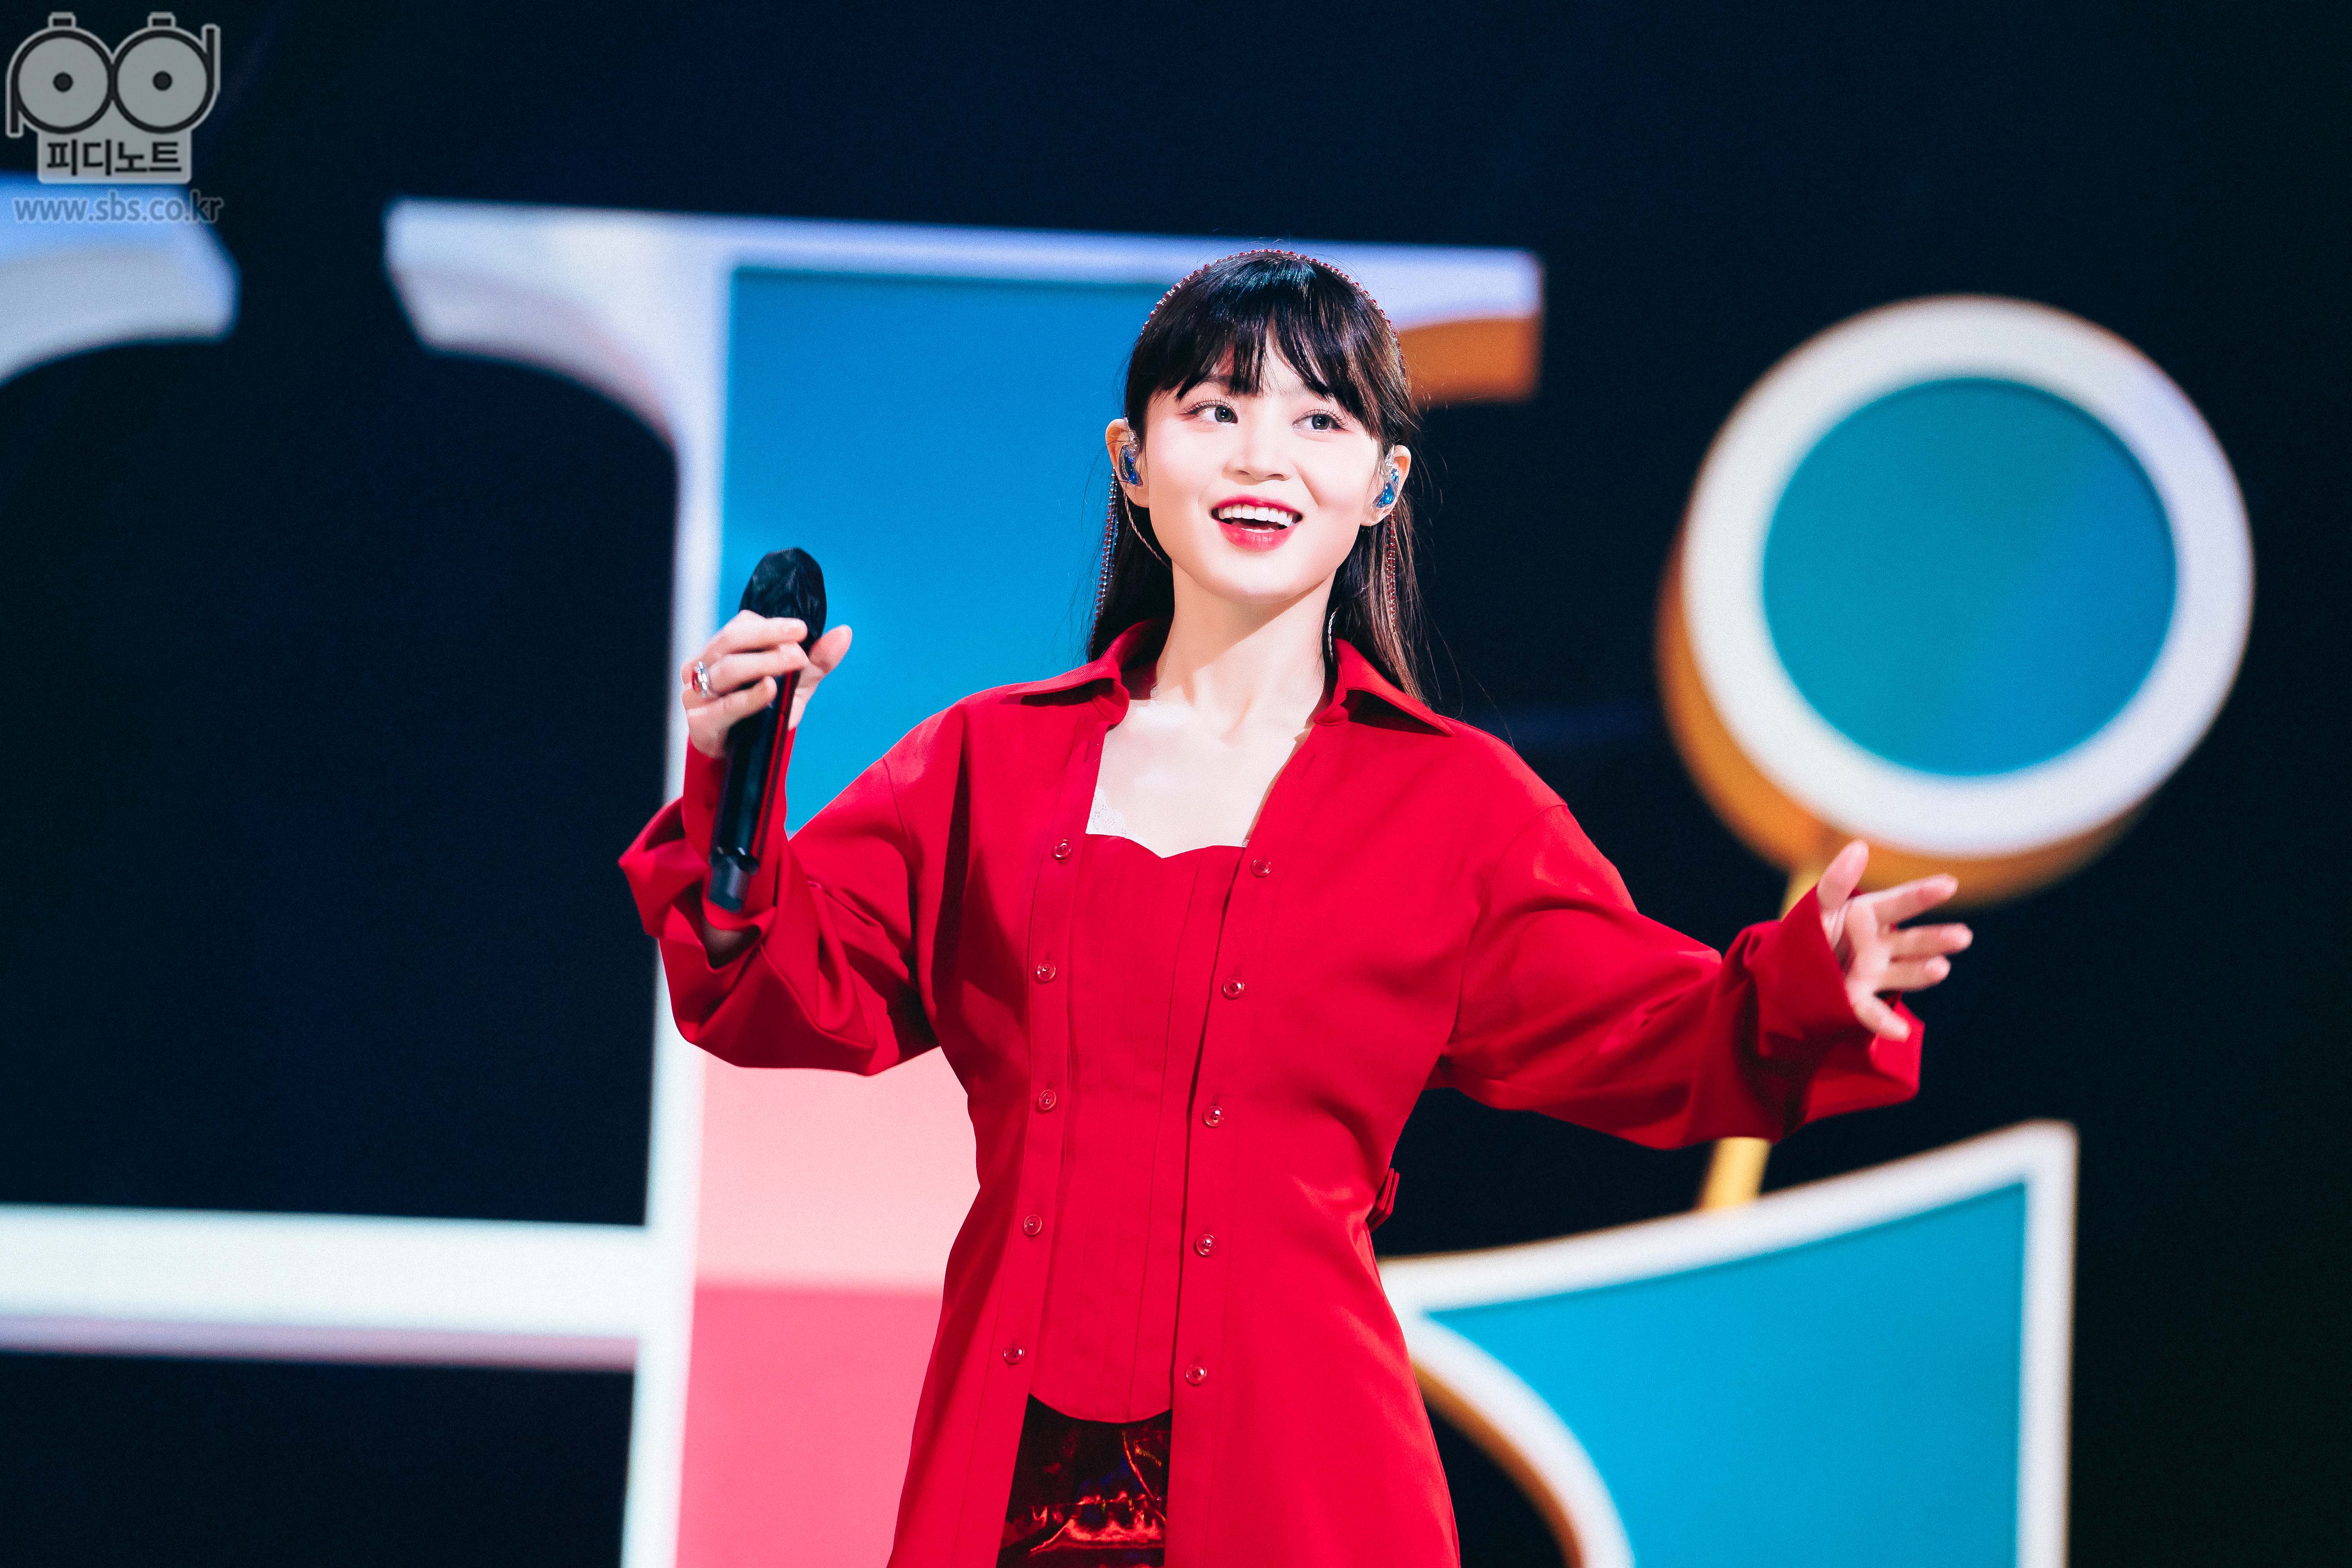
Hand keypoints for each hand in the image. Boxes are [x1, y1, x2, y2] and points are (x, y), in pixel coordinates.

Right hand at [682, 612, 854, 758]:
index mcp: (722, 650)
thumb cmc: (764, 712)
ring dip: (763, 662)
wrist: (744, 757)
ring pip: (727, 669)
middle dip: (768, 636)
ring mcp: (696, 694)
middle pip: (731, 640)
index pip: (741, 626)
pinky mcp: (699, 723)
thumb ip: (818, 661)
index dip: (770, 626)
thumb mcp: (796, 685)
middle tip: (800, 640)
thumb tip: (844, 633)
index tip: (801, 630)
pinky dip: (749, 697)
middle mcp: (704, 667)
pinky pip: (724, 706)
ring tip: (795, 660)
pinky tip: (770, 689)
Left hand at [1814, 840, 1971, 1040]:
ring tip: (1940, 968)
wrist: (1788, 968)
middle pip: (1912, 941)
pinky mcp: (1856, 1000)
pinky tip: (1901, 1031)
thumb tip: (1859, 846)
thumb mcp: (1820, 905)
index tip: (1948, 884)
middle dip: (1936, 939)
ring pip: (1903, 973)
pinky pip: (1871, 1012)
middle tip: (1963, 936)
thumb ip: (1837, 881)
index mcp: (1871, 917)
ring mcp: (1872, 974)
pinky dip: (1885, 1022)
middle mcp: (1879, 946)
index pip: (1899, 903)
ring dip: (1922, 973)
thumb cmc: (1811, 930)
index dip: (1922, 894)